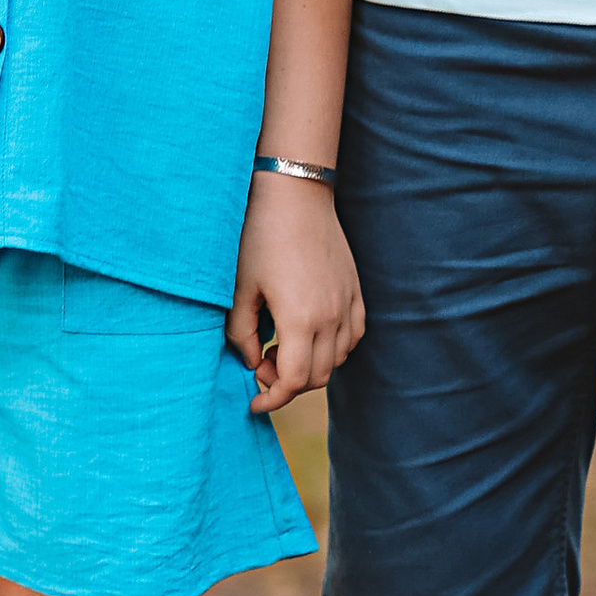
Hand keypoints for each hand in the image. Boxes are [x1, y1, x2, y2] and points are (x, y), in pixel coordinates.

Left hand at [227, 176, 363, 414]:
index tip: (253, 401)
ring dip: (310, 365)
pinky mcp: (355, 290)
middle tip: (260, 363)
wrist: (295, 194)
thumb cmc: (259, 238)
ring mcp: (347, 303)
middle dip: (287, 383)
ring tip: (281, 345)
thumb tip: (250, 362)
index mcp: (300, 320)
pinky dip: (333, 347)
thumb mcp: (240, 289)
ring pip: (337, 359)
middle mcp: (331, 317)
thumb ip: (242, 334)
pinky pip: (353, 335)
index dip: (272, 398)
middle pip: (317, 376)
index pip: (293, 381)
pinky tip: (310, 333)